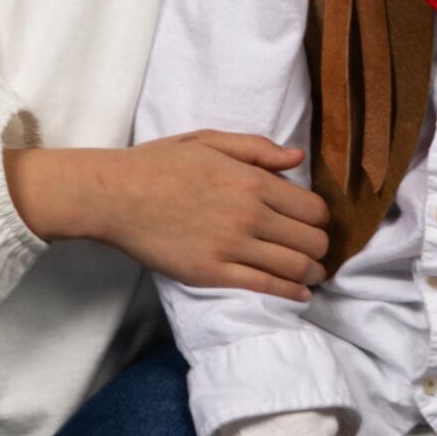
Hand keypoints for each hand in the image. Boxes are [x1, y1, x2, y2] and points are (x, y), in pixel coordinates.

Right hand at [6, 132, 331, 294]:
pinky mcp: (213, 273)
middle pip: (311, 240)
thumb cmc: (160, 164)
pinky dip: (291, 292)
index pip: (313, 209)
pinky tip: (301, 294)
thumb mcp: (210, 141)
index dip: (320, 219)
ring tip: (314, 274)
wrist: (115, 195)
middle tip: (317, 251)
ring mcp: (232, 246)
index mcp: (253, 181)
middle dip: (320, 247)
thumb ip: (258, 149)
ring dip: (313, 273)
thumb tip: (297, 157)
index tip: (314, 224)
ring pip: (295, 266)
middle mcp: (250, 214)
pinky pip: (265, 286)